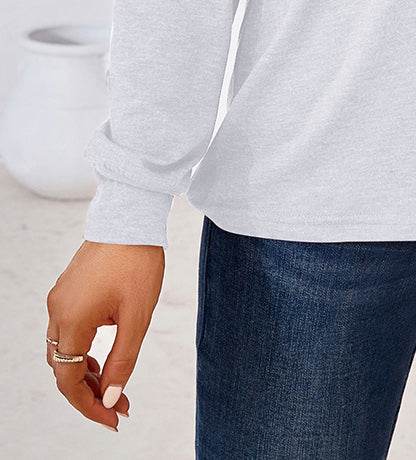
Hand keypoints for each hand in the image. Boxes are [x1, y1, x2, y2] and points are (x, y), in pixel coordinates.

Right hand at [46, 240, 164, 429]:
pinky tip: (103, 358)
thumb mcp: (136, 317)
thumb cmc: (138, 263)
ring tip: (114, 386)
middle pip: (63, 369)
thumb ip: (122, 361)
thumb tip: (110, 398)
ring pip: (64, 351)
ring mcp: (59, 299)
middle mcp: (57, 311)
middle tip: (119, 406)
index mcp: (71, 320)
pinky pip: (67, 331)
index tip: (113, 419)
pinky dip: (83, 350)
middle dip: (89, 392)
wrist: (131, 217)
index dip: (88, 406)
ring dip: (85, 372)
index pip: (69, 380)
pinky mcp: (67, 289)